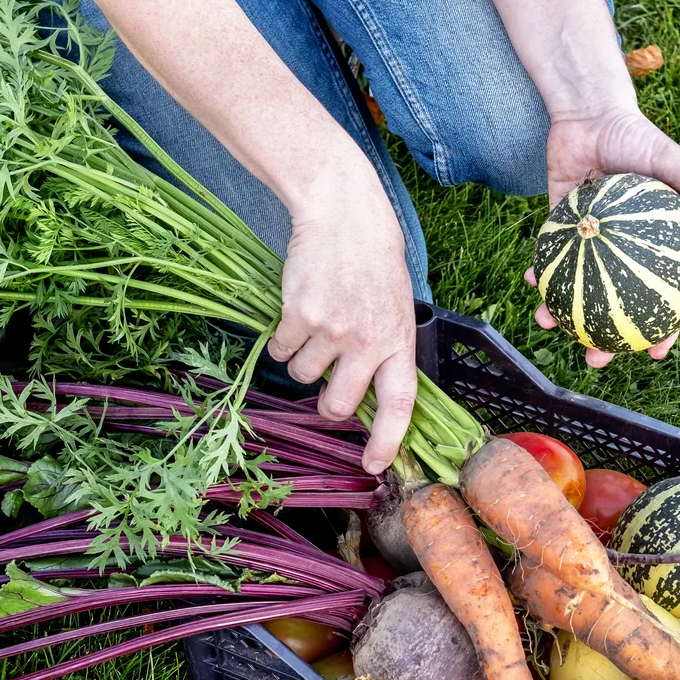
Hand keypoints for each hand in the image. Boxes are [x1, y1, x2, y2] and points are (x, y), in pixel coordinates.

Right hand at [269, 176, 416, 474]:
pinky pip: (281, 352)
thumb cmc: (373, 261)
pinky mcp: (299, 315)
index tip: (373, 465)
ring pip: (304, 376)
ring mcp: (332, 329)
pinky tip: (295, 314)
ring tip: (316, 325)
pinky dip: (282, 342)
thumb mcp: (397, 307)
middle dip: (328, 404)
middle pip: (339, 403)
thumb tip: (371, 398)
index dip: (385, 440)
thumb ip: (387, 350)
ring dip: (303, 361)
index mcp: (398, 341)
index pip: (398, 405)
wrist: (343, 213)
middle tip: (328, 386)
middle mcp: (367, 340)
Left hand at [530, 108, 679, 367]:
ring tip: (548, 324)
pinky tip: (530, 283)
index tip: (654, 354)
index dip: (662, 331)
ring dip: (562, 314)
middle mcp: (620, 254)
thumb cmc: (639, 137)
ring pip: (576, 292)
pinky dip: (538, 273)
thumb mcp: (675, 160)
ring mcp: (588, 246)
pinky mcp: (558, 230)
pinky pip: (549, 260)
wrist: (591, 113)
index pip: (662, 301)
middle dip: (604, 342)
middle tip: (595, 359)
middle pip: (615, 309)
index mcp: (653, 249)